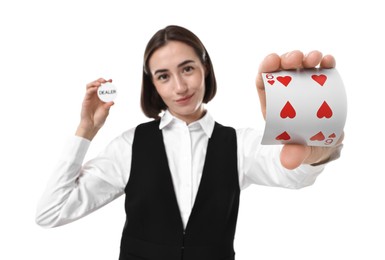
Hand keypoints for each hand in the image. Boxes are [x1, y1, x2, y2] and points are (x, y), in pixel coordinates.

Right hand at [76, 78, 113, 139]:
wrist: (92, 125)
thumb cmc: (99, 119)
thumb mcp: (106, 112)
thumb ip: (108, 106)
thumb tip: (112, 102)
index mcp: (101, 98)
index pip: (103, 88)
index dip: (107, 83)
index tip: (111, 80)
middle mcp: (95, 96)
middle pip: (96, 84)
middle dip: (100, 80)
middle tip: (105, 80)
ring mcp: (90, 97)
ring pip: (90, 86)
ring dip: (95, 83)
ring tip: (100, 83)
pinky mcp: (85, 100)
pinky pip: (87, 92)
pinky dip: (91, 89)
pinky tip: (96, 88)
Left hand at [256, 50, 342, 168]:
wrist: (323, 145)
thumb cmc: (303, 146)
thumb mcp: (297, 151)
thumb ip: (292, 155)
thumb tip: (288, 162)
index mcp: (274, 103)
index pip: (265, 81)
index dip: (266, 68)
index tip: (273, 60)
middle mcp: (288, 91)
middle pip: (283, 69)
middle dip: (288, 58)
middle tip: (297, 58)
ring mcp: (305, 85)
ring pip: (303, 66)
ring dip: (307, 57)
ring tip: (315, 58)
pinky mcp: (322, 84)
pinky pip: (323, 70)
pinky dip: (326, 63)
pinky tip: (329, 61)